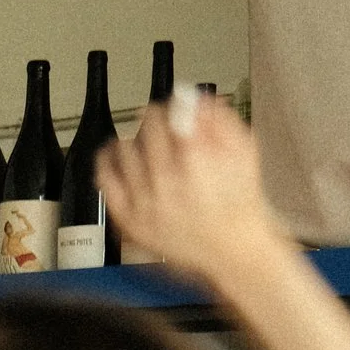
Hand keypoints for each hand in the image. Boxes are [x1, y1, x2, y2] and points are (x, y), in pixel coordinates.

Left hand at [97, 91, 293, 294]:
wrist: (233, 251)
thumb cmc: (240, 203)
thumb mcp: (243, 153)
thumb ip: (219, 120)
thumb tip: (192, 98)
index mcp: (194, 160)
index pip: (165, 116)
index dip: (169, 108)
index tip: (171, 108)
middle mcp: (165, 181)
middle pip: (144, 131)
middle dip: (154, 123)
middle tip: (160, 127)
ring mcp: (144, 202)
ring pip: (124, 150)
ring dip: (133, 140)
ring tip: (143, 143)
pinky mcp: (130, 220)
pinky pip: (105, 181)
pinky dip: (106, 162)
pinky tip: (113, 155)